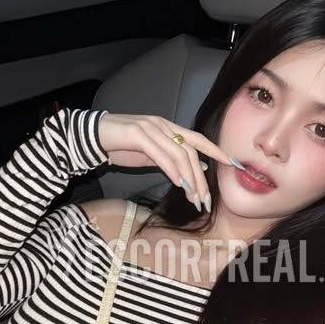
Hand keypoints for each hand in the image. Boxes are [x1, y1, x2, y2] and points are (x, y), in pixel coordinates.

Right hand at [97, 112, 232, 209]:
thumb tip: (193, 171)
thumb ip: (170, 160)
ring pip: (179, 154)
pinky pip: (161, 155)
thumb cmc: (120, 146)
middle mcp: (162, 125)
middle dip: (201, 177)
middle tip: (205, 198)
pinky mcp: (138, 134)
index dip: (215, 150)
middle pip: (190, 151)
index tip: (232, 163)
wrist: (91, 137)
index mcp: (167, 127)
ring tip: (194, 197)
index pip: (197, 139)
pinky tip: (178, 183)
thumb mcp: (149, 155)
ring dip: (189, 178)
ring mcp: (151, 128)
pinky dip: (172, 170)